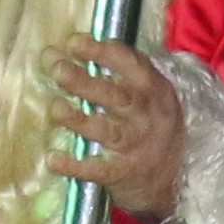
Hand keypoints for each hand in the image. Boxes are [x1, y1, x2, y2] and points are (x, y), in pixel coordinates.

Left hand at [45, 39, 185, 219]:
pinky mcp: (125, 172)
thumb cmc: (146, 127)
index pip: (129, 63)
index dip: (100, 51)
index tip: (72, 43)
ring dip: (78, 119)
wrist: (170, 180)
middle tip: (57, 70)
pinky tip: (53, 160)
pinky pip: (98, 169)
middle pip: (114, 95)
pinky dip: (75, 166)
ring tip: (55, 109)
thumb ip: (112, 75)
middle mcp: (147, 115)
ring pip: (106, 130)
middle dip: (83, 81)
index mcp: (153, 89)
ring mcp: (137, 145)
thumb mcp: (145, 97)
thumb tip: (58, 54)